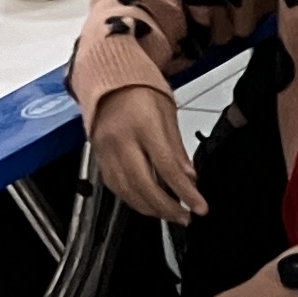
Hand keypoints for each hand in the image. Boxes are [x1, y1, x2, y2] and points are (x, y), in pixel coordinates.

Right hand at [88, 88, 201, 222]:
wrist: (107, 78)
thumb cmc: (140, 91)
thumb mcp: (168, 114)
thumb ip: (177, 149)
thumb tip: (190, 178)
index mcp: (142, 125)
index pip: (166, 167)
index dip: (185, 192)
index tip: (199, 208)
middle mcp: (120, 139)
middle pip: (143, 184)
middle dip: (166, 207)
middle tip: (185, 217)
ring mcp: (105, 149)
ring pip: (126, 189)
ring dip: (149, 208)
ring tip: (170, 215)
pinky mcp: (98, 156)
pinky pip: (114, 185)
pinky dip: (132, 199)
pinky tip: (148, 205)